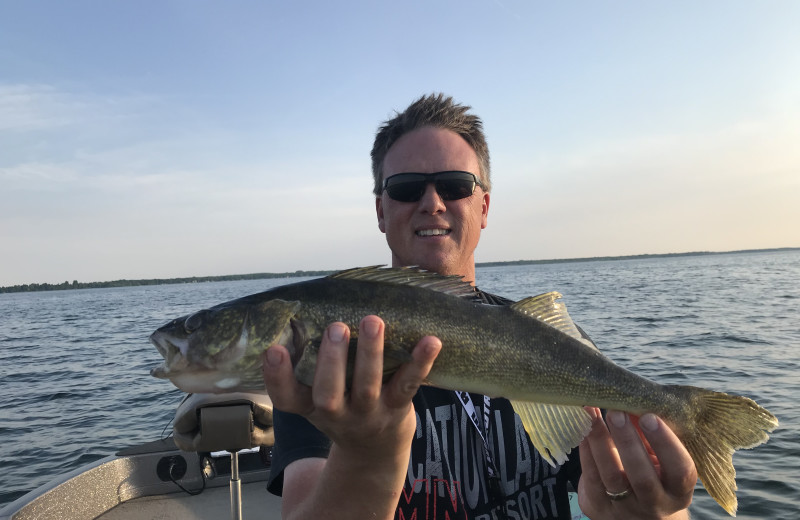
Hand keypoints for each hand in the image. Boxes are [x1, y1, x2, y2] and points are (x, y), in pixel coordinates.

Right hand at [263, 315, 440, 456]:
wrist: (375, 450)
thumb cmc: (341, 405)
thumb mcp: (315, 394)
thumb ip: (306, 362)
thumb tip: (300, 308)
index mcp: (310, 406)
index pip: (286, 397)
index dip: (276, 376)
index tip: (273, 350)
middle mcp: (336, 414)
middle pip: (328, 394)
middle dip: (331, 361)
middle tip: (336, 327)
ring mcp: (368, 413)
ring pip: (368, 386)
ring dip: (371, 353)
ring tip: (373, 320)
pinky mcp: (397, 408)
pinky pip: (408, 385)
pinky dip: (420, 362)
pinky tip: (431, 341)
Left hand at [577, 407, 696, 519]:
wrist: (634, 514)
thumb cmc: (651, 474)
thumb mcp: (659, 459)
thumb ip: (650, 436)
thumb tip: (634, 402)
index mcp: (678, 491)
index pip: (680, 471)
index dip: (666, 444)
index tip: (650, 416)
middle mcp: (655, 504)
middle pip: (642, 477)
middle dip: (628, 441)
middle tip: (616, 412)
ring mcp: (625, 509)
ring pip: (612, 477)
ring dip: (600, 441)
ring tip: (592, 412)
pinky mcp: (598, 507)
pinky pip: (590, 477)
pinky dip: (586, 449)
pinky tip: (583, 427)